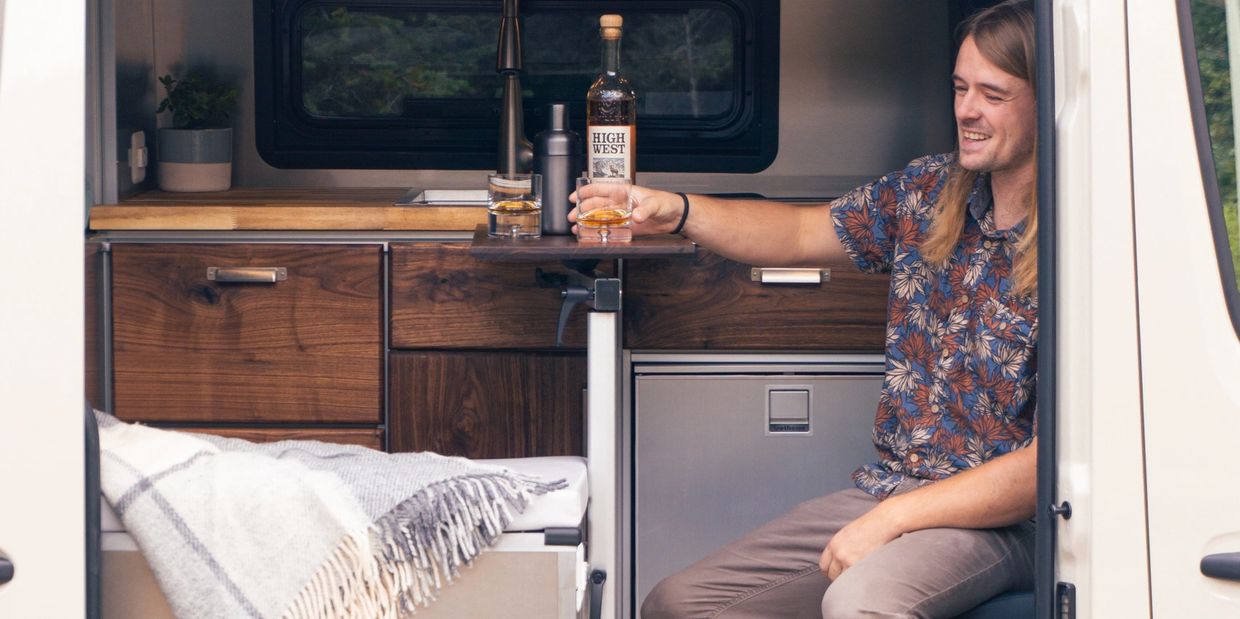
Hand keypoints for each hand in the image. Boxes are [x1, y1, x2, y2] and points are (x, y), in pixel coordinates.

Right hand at [569, 184, 686, 235]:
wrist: (674, 216)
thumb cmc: (665, 203)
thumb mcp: (654, 203)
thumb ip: (644, 210)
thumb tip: (635, 216)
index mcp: (624, 192)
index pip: (601, 189)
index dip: (587, 192)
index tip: (576, 196)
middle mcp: (620, 203)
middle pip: (596, 205)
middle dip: (582, 210)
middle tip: (572, 216)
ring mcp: (621, 215)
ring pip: (599, 218)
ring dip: (587, 222)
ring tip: (577, 228)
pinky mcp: (625, 227)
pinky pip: (609, 230)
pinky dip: (599, 233)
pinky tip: (591, 236)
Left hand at [819, 504, 903, 580]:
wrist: (883, 523)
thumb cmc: (869, 527)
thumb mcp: (847, 534)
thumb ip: (840, 548)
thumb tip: (838, 563)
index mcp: (833, 544)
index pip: (824, 565)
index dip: (829, 572)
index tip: (835, 574)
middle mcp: (838, 553)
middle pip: (832, 574)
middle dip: (839, 578)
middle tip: (848, 578)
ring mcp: (849, 560)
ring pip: (843, 579)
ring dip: (850, 581)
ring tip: (858, 577)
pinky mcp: (860, 566)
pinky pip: (855, 580)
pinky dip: (859, 581)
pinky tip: (864, 577)